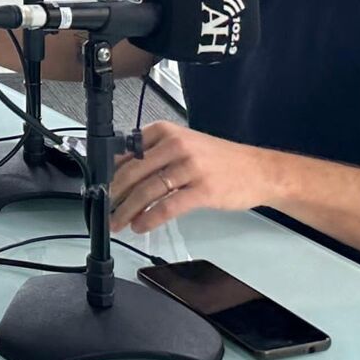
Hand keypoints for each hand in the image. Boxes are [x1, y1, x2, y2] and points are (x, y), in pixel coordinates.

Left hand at [109, 122, 273, 233]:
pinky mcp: (202, 190)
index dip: (109, 172)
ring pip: (147, 191)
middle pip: (133, 172)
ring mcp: (190, 167)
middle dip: (114, 194)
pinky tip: (141, 226)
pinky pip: (168, 207)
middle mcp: (176, 146)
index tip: (99, 187)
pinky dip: (150, 219)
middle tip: (105, 208)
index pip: (127, 151)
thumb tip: (120, 169)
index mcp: (166, 132)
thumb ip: (154, 153)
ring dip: (127, 210)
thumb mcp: (184, 144)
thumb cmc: (219, 160)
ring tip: (118, 222)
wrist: (259, 170)